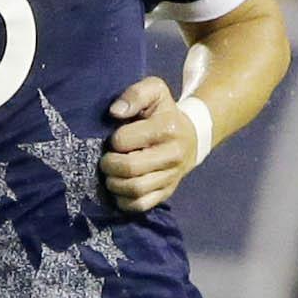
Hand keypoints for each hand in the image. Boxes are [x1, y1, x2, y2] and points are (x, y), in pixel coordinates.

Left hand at [100, 78, 199, 213]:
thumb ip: (135, 94)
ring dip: (114, 184)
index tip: (115, 139)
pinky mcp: (167, 192)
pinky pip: (140, 205)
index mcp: (167, 128)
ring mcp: (171, 177)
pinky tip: (120, 188)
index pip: (124, 141)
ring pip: (134, 190)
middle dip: (109, 165)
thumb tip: (115, 111)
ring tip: (112, 174)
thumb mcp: (154, 92)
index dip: (113, 140)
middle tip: (107, 160)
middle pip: (129, 169)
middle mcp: (173, 155)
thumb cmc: (164, 113)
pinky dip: (123, 200)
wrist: (191, 137)